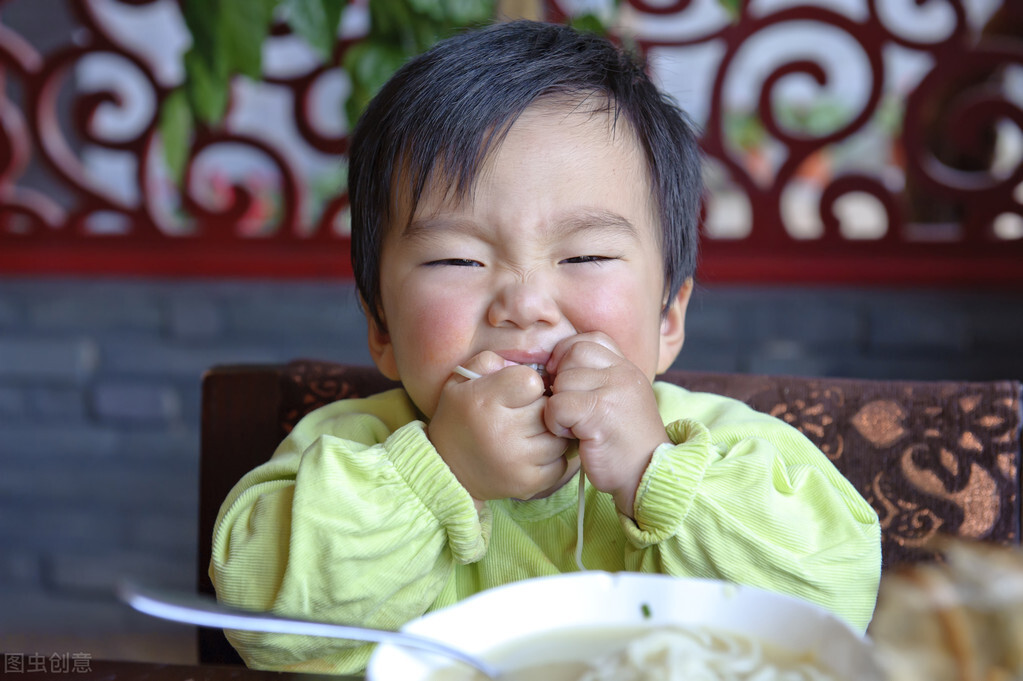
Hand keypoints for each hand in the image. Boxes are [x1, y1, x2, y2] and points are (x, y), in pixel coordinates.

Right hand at [428, 351, 570, 503]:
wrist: (447, 470)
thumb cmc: (460, 418)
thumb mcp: (461, 381)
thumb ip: (490, 362)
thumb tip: (524, 364)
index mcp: (483, 401)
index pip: (531, 381)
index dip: (527, 384)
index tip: (515, 393)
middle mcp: (500, 431)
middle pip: (548, 408)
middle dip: (540, 408)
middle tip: (522, 414)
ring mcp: (516, 461)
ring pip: (558, 437)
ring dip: (548, 433)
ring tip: (527, 434)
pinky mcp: (528, 483)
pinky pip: (560, 463)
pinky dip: (551, 458)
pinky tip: (531, 454)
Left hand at [544, 333, 668, 516]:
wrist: (647, 477)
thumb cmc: (625, 444)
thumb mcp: (618, 401)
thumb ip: (598, 378)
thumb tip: (554, 365)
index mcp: (627, 368)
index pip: (590, 338)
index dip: (568, 354)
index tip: (565, 379)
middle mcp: (623, 374)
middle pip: (572, 354)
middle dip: (561, 380)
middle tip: (570, 407)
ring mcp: (613, 391)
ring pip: (562, 381)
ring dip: (558, 406)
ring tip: (575, 425)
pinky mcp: (599, 413)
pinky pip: (558, 405)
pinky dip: (556, 423)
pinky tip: (573, 436)